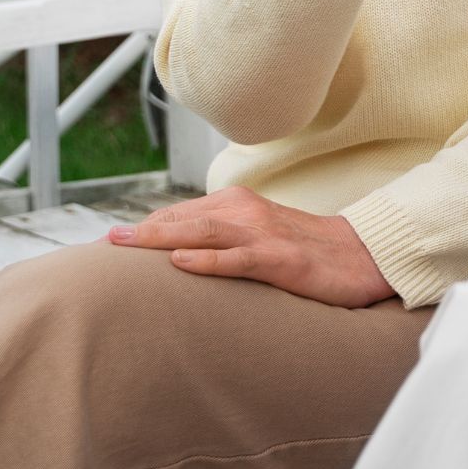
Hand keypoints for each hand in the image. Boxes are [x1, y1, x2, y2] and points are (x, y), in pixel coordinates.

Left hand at [106, 186, 394, 306]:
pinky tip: (180, 263)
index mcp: (239, 205)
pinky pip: (237, 258)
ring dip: (159, 238)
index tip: (111, 243)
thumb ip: (223, 240)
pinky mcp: (280, 259)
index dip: (145, 228)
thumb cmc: (307, 251)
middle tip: (104, 244)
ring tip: (124, 246)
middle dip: (141, 231)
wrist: (363, 256)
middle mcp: (247, 212)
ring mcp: (264, 234)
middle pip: (183, 218)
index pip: (181, 214)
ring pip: (203, 231)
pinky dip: (206, 259)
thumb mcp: (259, 239)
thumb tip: (177, 256)